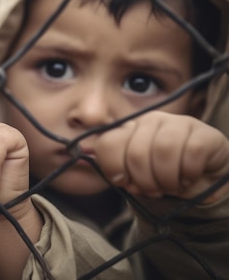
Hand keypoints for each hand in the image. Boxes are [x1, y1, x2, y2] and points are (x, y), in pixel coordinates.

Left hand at [96, 111, 228, 203]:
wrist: (203, 181)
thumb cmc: (163, 176)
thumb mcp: (136, 177)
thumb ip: (119, 173)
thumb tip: (115, 177)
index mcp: (128, 129)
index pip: (107, 142)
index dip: (112, 168)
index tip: (123, 182)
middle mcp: (151, 121)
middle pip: (136, 152)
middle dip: (143, 181)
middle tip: (154, 191)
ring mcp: (179, 123)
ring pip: (164, 149)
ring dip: (167, 179)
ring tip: (171, 187)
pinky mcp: (205, 132)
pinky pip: (192, 151)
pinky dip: (189, 173)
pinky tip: (189, 178)